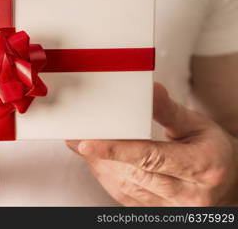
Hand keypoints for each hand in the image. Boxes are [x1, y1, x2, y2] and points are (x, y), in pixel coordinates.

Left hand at [66, 83, 237, 205]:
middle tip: (78, 136)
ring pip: (124, 187)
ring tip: (85, 144)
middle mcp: (187, 195)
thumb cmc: (211, 151)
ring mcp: (170, 208)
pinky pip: (124, 196)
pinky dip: (107, 176)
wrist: (226, 182)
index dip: (117, 150)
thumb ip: (169, 110)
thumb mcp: (197, 125)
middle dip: (101, 155)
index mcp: (202, 168)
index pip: (152, 158)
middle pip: (134, 174)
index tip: (89, 143)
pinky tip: (99, 160)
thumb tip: (149, 90)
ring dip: (100, 165)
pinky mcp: (155, 212)